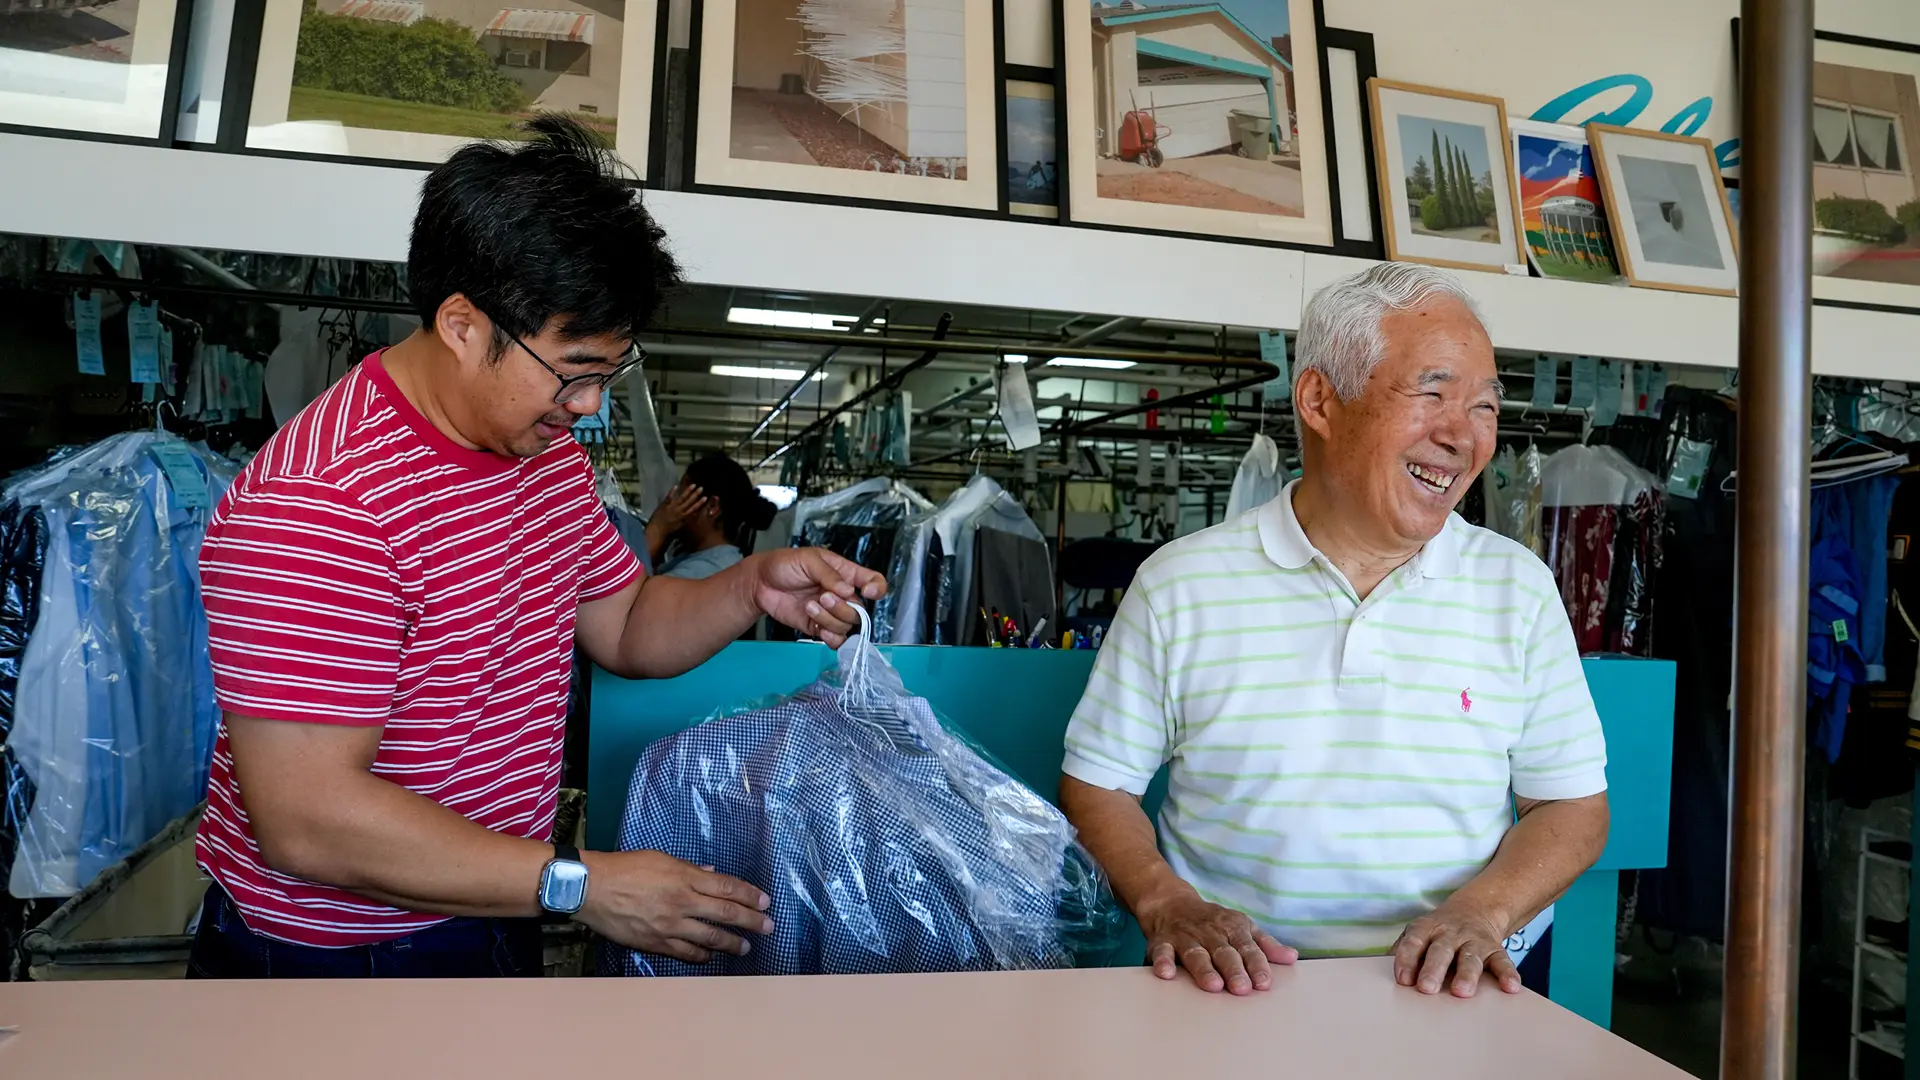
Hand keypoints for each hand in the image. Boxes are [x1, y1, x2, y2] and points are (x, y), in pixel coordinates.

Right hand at [577, 850, 773, 962]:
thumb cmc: (624, 868)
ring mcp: (669, 925)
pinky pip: (685, 953)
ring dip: (732, 943)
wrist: (592, 888)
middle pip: (725, 914)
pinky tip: (711, 956)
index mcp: (684, 877)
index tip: (765, 902)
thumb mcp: (660, 858)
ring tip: (746, 946)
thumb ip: (688, 868)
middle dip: (751, 921)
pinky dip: (702, 955)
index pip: (726, 887)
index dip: (749, 895)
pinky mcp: (655, 942)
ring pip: (710, 937)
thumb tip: (711, 874)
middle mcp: (682, 902)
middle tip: (768, 927)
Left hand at [645, 484, 708, 540]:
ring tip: (693, 485)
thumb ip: (686, 519)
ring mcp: (672, 507)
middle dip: (695, 494)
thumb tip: (694, 514)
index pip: (693, 508)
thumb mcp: (680, 525)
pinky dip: (672, 491)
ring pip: (682, 498)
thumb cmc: (668, 530)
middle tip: (701, 488)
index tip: (705, 497)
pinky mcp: (664, 504)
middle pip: (689, 501)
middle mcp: (679, 511)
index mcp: (683, 517)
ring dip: (688, 491)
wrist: (657, 530)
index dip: (699, 503)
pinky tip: (676, 486)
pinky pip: (669, 497)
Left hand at [749, 547, 886, 646]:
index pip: (873, 581)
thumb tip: (848, 591)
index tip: (867, 592)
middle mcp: (842, 595)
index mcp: (845, 574)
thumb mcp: (808, 560)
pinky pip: (835, 639)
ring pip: (846, 626)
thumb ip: (829, 575)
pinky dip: (831, 638)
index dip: (877, 588)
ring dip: (829, 619)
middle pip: (859, 610)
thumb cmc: (784, 565)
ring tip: (809, 606)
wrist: (760, 584)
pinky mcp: (818, 627)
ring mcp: (830, 612)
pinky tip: (819, 629)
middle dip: (842, 607)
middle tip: (821, 597)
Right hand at [1137, 886, 1295, 994]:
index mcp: (1232, 928)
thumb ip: (1265, 944)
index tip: (1264, 983)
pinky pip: (1162, 951)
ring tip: (1213, 985)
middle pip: (1222, 952)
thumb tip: (1291, 957)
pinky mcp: (1162, 941)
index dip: (1256, 965)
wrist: (1170, 902)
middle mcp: (1209, 932)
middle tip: (1241, 989)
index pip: (1247, 947)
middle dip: (1233, 969)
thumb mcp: (1241, 926)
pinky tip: (1166, 974)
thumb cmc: (1212, 921)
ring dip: (1204, 969)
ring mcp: (1185, 936)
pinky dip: (1163, 961)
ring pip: (1195, 953)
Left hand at [1391, 900, 1520, 997]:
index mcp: (1427, 928)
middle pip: (1441, 950)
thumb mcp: (1419, 933)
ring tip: (1462, 992)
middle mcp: (1450, 933)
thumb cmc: (1439, 931)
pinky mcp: (1495, 949)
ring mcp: (1474, 940)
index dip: (1406, 959)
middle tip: (1426, 988)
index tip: (1402, 979)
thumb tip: (1384, 969)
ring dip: (1466, 974)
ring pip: (1470, 957)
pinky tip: (1510, 987)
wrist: (1475, 910)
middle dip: (1433, 969)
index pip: (1413, 941)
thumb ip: (1405, 950)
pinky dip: (1507, 974)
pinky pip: (1502, 961)